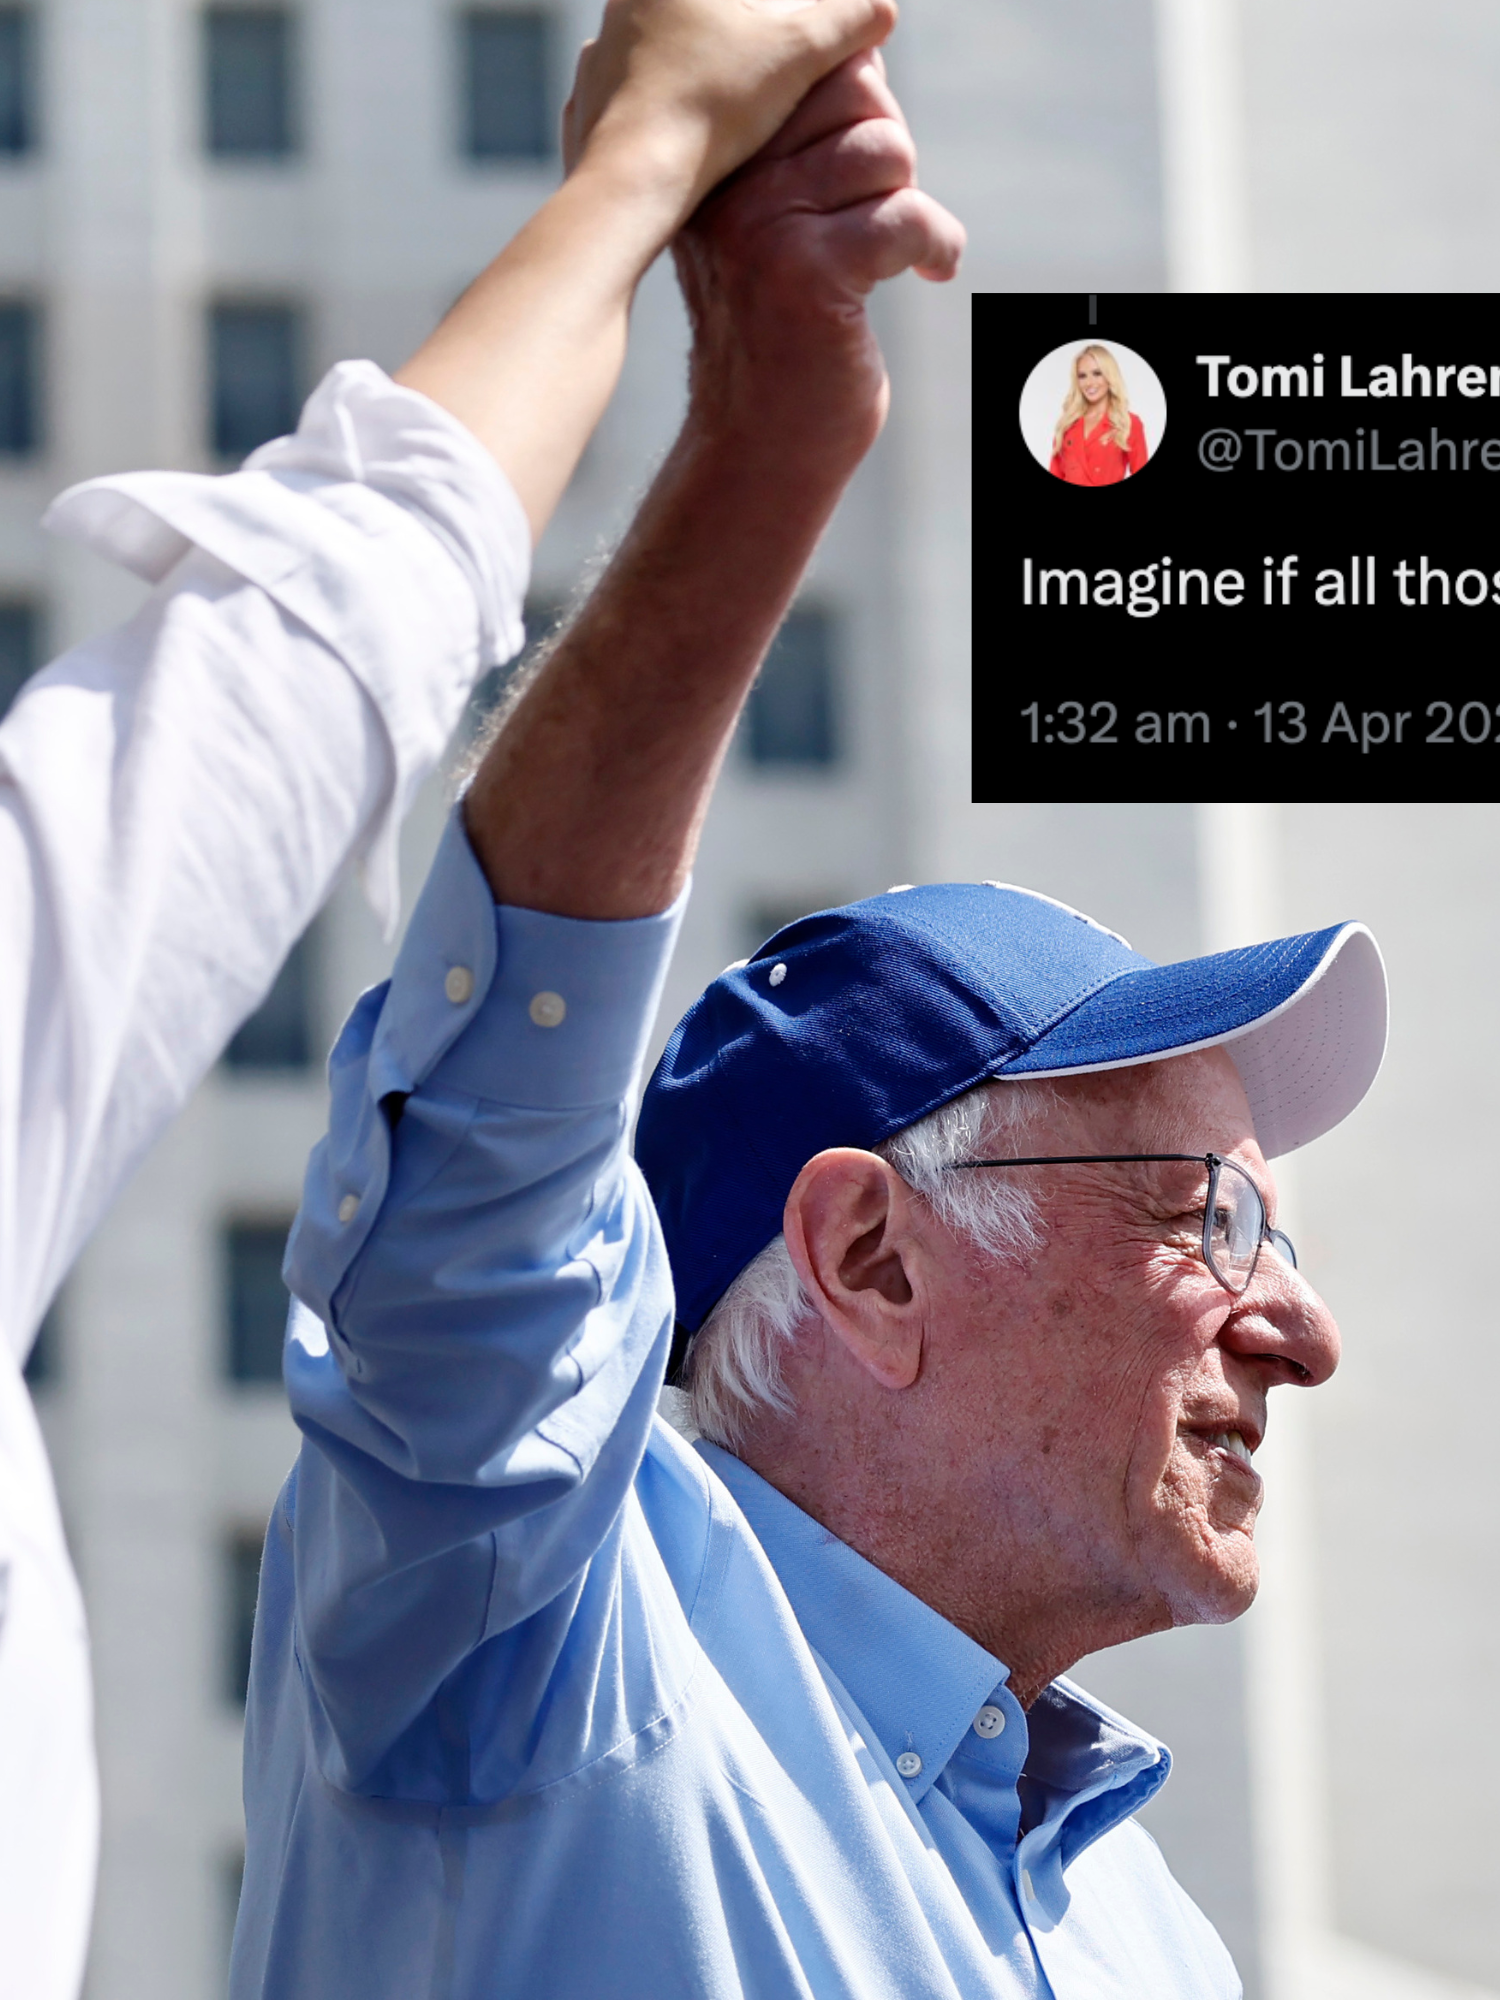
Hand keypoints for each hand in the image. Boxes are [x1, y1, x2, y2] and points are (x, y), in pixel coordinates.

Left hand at [564, 0, 898, 223]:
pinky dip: (657, 112)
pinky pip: (626, 98)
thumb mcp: (797, 56)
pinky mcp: (583, 106)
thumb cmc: (714, 108)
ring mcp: (596, 56)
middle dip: (733, 34)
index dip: (775, 20)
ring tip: (725, 108)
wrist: (632, 184)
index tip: (786, 45)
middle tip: (760, 69)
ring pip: (655, 53)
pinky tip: (682, 141)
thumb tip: (885, 8)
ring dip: (690, 71)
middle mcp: (623, 3)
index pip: (743, 2)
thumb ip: (845, 23)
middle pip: (696, 15)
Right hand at [671, 54, 964, 470]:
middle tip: (880, 212)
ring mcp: (763, 227)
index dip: (863, 106)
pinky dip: (939, 245)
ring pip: (884, 148)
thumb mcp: (770, 227)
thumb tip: (870, 50)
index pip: (810, 68)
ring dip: (912, 198)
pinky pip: (909, 214)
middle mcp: (727, 184)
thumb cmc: (776, 337)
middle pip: (855, 93)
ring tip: (895, 249)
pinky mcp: (809, 273)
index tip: (865, 171)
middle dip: (889, 149)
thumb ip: (800, 144)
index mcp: (714, 162)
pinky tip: (931, 273)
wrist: (757, 449)